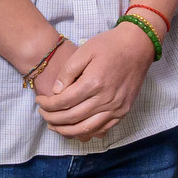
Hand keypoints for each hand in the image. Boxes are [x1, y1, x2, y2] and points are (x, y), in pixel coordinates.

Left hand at [37, 22, 154, 140]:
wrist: (138, 46)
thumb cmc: (110, 45)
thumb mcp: (84, 51)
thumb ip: (68, 72)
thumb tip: (56, 92)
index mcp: (94, 83)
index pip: (63, 102)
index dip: (47, 105)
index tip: (39, 102)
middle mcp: (105, 99)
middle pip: (72, 118)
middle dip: (53, 119)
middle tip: (43, 114)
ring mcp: (116, 108)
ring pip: (86, 129)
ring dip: (66, 131)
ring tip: (54, 126)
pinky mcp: (123, 111)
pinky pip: (102, 129)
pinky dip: (86, 132)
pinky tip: (75, 128)